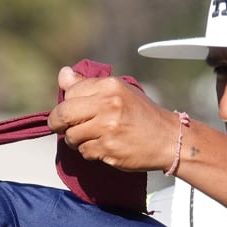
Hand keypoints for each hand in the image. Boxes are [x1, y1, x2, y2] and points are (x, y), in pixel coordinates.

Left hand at [47, 66, 178, 171]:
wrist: (169, 139)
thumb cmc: (143, 116)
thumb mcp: (119, 91)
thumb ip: (88, 85)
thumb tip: (63, 75)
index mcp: (110, 86)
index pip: (71, 91)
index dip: (66, 103)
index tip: (70, 110)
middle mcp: (108, 105)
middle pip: (63, 114)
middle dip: (57, 122)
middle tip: (60, 127)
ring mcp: (107, 128)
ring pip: (71, 136)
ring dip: (75, 140)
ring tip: (91, 137)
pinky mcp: (108, 149)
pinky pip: (84, 151)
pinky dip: (89, 151)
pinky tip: (103, 147)